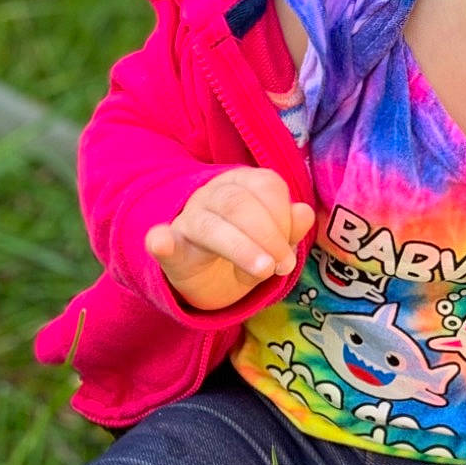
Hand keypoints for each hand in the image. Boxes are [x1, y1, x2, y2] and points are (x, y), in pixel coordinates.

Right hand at [145, 168, 314, 312]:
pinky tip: (161, 243)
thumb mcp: (273, 243)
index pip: (266, 185)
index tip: (289, 253)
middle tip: (283, 266)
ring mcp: (187, 220)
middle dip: (268, 234)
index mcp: (242, 184)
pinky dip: (161, 242)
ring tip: (262, 270)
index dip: (283, 216)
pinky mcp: (170, 249)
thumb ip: (289, 229)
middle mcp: (212, 195)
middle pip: (238, 202)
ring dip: (240, 247)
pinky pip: (162, 241)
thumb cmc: (245, 250)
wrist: (206, 279)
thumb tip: (304, 212)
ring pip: (209, 224)